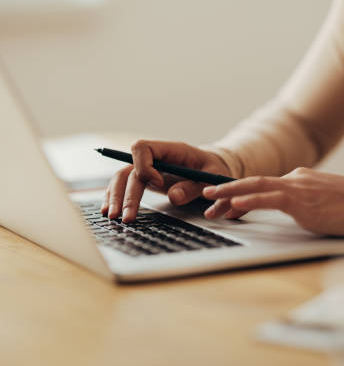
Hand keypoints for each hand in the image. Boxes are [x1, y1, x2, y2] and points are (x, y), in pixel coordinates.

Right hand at [101, 140, 231, 222]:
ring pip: (122, 177)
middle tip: (126, 216)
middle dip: (125, 192)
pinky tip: (108, 211)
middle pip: (130, 169)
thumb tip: (174, 197)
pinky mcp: (145, 181)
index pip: (143, 148)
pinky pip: (124, 186)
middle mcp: (155, 158)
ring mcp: (148, 169)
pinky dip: (115, 197)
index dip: (145, 165)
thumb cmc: (213, 168)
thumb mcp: (211, 176)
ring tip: (113, 217)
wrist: (212, 167)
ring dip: (115, 196)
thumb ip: (194, 186)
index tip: (157, 183)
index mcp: (170, 149)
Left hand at [202, 167, 343, 236]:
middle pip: (252, 183)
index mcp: (297, 178)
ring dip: (229, 194)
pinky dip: (249, 201)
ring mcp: (296, 188)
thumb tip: (286, 205)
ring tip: (211, 200)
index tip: (223, 199)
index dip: (239, 192)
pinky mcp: (301, 201)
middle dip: (226, 189)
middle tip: (206, 194)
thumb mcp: (320, 199)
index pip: (261, 184)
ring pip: (255, 188)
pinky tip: (235, 205)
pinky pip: (269, 199)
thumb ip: (301, 199)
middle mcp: (293, 179)